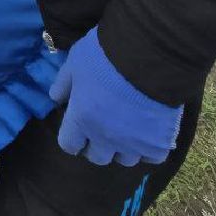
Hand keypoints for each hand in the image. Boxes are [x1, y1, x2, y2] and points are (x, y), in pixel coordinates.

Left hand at [49, 27, 182, 167]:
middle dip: (97, 145)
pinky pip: (152, 158)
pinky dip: (150, 148)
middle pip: (97, 157)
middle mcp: (105, 138)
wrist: (149, 56)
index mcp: (81, 119)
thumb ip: (63, 83)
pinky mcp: (158, 144)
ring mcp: (133, 144)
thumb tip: (56, 99)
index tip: (78, 129)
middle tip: (103, 127)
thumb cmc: (105, 55)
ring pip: (125, 160)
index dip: (73, 138)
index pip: (69, 145)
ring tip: (128, 130)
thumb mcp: (75, 62)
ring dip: (124, 147)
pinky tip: (150, 134)